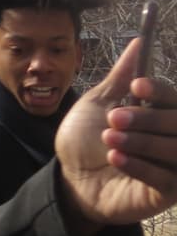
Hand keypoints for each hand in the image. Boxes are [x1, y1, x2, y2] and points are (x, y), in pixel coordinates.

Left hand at [55, 36, 176, 232]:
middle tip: (114, 118)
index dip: (161, 90)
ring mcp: (174, 165)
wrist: (70, 179)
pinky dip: (140, 165)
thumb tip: (138, 42)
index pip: (174, 98)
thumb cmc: (84, 140)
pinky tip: (116, 158)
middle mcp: (173, 137)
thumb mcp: (98, 104)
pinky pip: (167, 178)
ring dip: (141, 141)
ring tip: (110, 139)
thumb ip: (121, 77)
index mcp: (159, 114)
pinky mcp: (169, 192)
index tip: (137, 86)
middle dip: (147, 118)